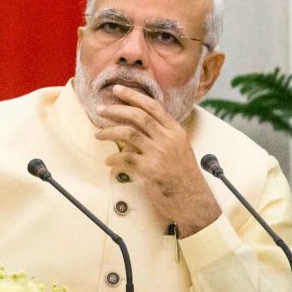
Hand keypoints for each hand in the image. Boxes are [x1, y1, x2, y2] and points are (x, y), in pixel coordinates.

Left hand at [94, 84, 220, 236]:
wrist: (193, 202)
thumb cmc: (184, 176)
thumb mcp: (179, 149)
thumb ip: (163, 134)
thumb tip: (138, 123)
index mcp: (176, 132)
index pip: (153, 106)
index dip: (133, 96)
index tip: (117, 90)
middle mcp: (168, 139)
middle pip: (138, 116)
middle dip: (115, 109)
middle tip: (100, 109)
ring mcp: (159, 153)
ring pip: (128, 133)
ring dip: (109, 132)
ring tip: (98, 134)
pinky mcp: (150, 169)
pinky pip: (126, 158)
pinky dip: (114, 158)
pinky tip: (109, 161)